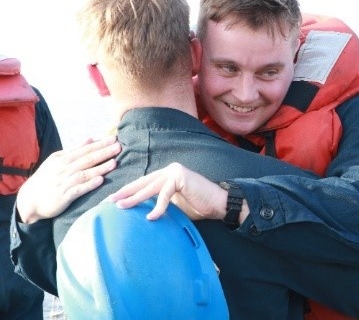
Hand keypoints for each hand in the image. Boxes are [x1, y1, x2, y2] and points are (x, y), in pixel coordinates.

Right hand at [16, 136, 120, 223]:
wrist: (30, 199)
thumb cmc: (47, 178)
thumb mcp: (57, 161)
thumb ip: (75, 150)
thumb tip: (91, 138)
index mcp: (63, 159)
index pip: (85, 150)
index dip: (100, 144)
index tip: (114, 138)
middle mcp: (63, 169)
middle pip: (87, 159)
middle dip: (104, 152)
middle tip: (119, 147)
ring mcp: (64, 183)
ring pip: (84, 173)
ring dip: (100, 168)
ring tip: (114, 163)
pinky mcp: (64, 197)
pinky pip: (78, 190)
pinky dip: (89, 185)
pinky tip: (100, 181)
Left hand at [108, 162, 226, 220]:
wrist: (220, 204)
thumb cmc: (199, 207)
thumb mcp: (174, 206)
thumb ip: (159, 204)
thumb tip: (142, 213)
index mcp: (166, 175)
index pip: (143, 183)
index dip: (128, 191)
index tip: (114, 201)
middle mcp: (169, 170)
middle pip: (142, 182)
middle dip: (125, 192)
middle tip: (109, 201)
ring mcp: (175, 171)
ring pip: (150, 187)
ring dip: (134, 198)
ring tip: (121, 206)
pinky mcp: (181, 177)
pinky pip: (164, 194)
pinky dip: (158, 206)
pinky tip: (151, 217)